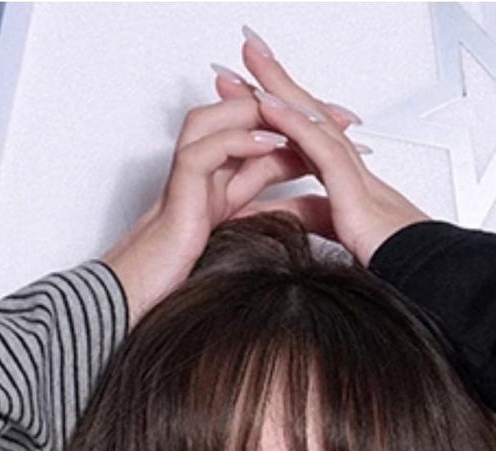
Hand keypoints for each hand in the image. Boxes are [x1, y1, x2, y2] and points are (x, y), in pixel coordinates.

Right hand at [100, 82, 354, 323]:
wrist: (147, 291)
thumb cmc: (185, 273)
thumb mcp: (240, 240)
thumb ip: (266, 222)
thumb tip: (307, 232)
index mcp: (225, 175)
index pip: (271, 136)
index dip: (308, 131)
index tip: (348, 135)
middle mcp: (209, 162)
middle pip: (255, 116)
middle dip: (300, 114)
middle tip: (340, 117)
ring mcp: (193, 167)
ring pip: (231, 118)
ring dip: (273, 117)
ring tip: (311, 123)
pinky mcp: (181, 182)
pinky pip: (211, 147)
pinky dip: (241, 141)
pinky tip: (271, 143)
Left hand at [220, 31, 430, 265]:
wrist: (429, 290)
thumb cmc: (397, 281)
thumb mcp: (345, 254)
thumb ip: (316, 233)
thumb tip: (278, 228)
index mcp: (352, 194)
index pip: (309, 145)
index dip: (282, 119)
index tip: (252, 100)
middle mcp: (355, 178)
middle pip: (311, 121)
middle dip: (278, 87)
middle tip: (248, 58)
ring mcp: (358, 182)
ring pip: (314, 122)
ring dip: (280, 89)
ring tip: (252, 60)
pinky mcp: (356, 194)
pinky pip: (321, 149)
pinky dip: (293, 123)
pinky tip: (269, 103)